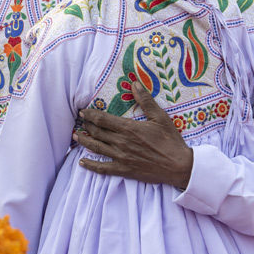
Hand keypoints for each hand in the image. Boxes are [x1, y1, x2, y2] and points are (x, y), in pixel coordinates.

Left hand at [74, 83, 194, 187]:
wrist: (178, 166)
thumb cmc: (171, 141)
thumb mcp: (160, 117)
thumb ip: (146, 101)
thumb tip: (135, 83)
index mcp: (129, 128)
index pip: (103, 119)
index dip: (90, 114)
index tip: (83, 110)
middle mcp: (121, 142)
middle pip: (97, 132)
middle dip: (86, 125)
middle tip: (79, 121)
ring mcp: (121, 157)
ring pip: (96, 148)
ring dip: (83, 141)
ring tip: (75, 136)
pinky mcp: (123, 170)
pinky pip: (102, 168)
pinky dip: (91, 165)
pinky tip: (82, 162)